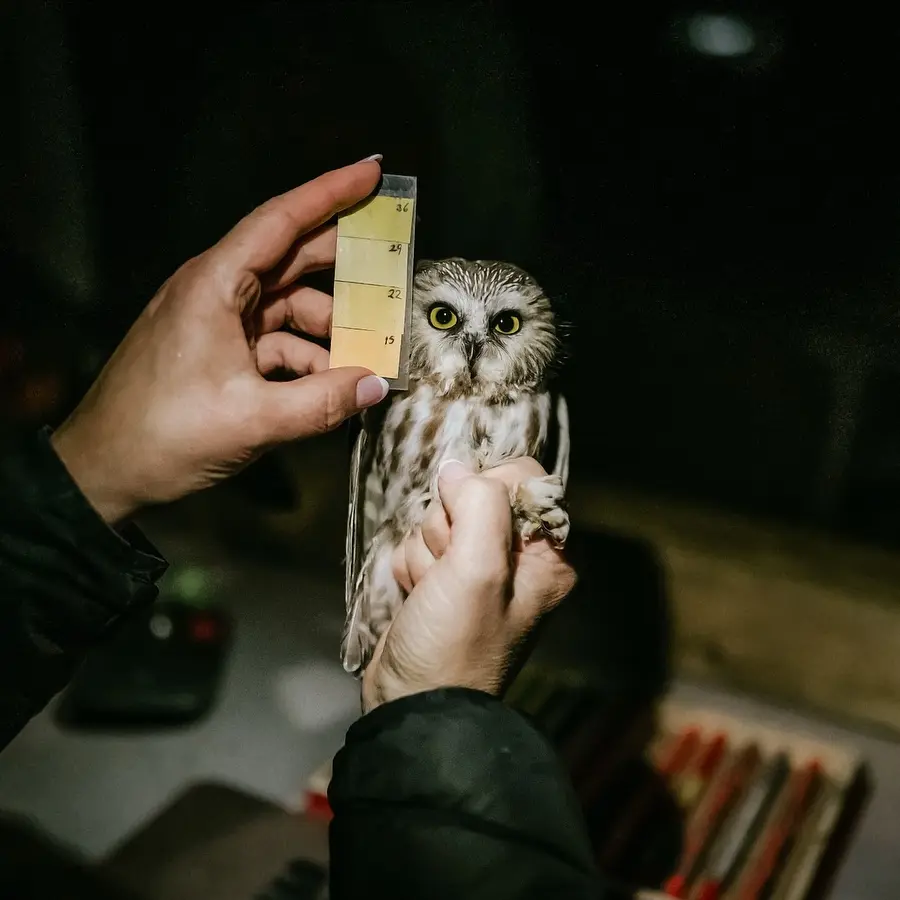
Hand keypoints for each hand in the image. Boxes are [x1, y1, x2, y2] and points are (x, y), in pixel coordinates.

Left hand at [52, 157, 388, 524]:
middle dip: (345, 262)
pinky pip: (275, 342)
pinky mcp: (217, 352)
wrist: (103, 472)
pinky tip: (333, 385)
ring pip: (288, 307)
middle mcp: (216, 291)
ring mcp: (216, 322)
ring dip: (329, 327)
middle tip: (395, 262)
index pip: (280, 220)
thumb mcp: (252, 419)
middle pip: (291, 258)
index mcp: (214, 284)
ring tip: (371, 352)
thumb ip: (322, 402)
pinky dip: (306, 358)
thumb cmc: (164, 435)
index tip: (374, 172)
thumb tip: (377, 385)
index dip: (330, 192)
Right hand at [362, 458, 576, 711]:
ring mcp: (477, 570)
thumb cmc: (456, 643)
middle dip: (448, 527)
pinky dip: (411, 567)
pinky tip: (418, 596)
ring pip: (438, 518)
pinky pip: (418, 544)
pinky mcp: (442, 581)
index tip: (469, 525)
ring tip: (432, 590)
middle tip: (449, 570)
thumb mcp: (479, 569)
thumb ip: (480, 505)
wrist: (414, 706)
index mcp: (548, 554)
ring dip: (426, 551)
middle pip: (473, 495)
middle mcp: (518, 559)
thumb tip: (457, 469)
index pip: (523, 477)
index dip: (488, 489)